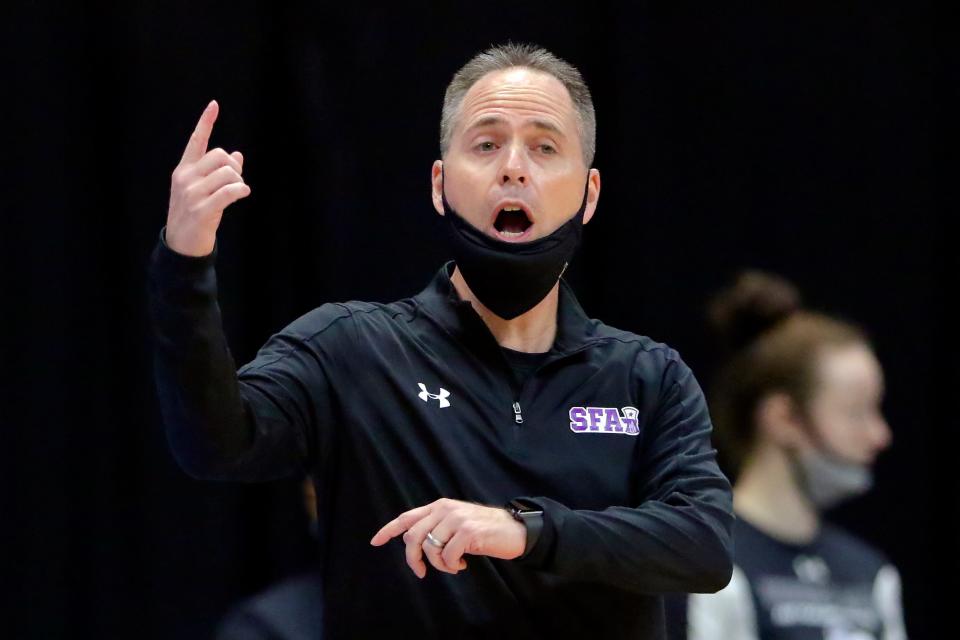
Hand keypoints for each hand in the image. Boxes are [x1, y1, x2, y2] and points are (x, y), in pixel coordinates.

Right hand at [166, 100, 249, 256]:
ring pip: (227, 173)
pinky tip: (244, 193)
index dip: (205, 122)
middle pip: (219, 156)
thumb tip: (238, 154)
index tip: (214, 105)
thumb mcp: (203, 190)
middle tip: (238, 178)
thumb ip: (217, 172)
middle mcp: (185, 178)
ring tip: (239, 190)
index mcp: (184, 170)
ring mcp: (192, 194)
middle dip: (235, 165)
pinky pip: (229, 192)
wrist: (182, 244)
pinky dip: (241, 190)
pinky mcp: (202, 209)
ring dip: (239, 181)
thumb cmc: (196, 214)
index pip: (195, 141)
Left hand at [370, 498, 525, 578]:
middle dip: (413, 559)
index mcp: (440, 506)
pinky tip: (462, 564)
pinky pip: (447, 556)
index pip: (407, 517)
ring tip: (452, 565)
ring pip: (429, 548)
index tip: (375, 542)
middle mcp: (445, 509)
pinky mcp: (468, 532)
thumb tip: (412, 543)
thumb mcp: (457, 523)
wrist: (515, 530)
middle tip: (423, 572)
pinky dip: (452, 566)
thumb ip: (436, 527)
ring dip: (438, 565)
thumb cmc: (485, 531)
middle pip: (413, 536)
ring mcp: (456, 519)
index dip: (388, 530)